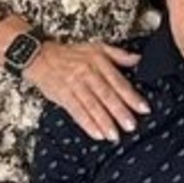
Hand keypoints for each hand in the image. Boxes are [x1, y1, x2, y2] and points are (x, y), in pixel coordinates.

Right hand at [24, 42, 148, 141]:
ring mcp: (74, 85)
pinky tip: (97, 134)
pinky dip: (87, 124)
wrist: (40, 56)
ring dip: (104, 122)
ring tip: (115, 135)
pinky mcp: (62, 95)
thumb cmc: (70, 54)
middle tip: (131, 126)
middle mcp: (88, 74)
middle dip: (120, 112)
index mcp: (99, 63)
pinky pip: (76, 111)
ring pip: (92, 105)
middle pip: (106, 95)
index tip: (143, 108)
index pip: (119, 82)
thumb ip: (118, 54)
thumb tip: (138, 59)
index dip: (131, 96)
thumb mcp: (96, 47)